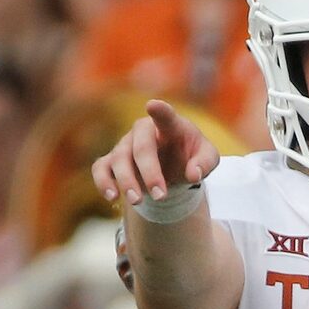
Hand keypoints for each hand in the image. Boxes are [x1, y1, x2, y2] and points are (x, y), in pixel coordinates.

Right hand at [91, 99, 219, 204]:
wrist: (174, 166)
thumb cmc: (191, 156)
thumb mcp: (208, 158)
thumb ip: (206, 163)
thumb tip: (194, 174)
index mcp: (170, 125)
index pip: (165, 115)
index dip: (160, 111)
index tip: (152, 106)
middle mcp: (144, 131)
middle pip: (141, 146)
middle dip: (150, 172)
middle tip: (161, 195)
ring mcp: (126, 144)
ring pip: (119, 159)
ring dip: (128, 182)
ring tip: (138, 202)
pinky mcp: (112, 160)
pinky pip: (100, 168)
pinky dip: (104, 182)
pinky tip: (113, 198)